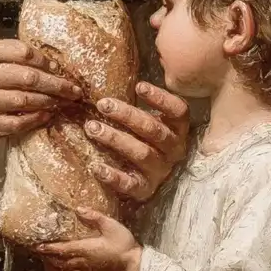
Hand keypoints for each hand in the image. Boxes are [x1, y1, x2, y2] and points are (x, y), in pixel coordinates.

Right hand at [0, 39, 82, 175]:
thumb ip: (12, 57)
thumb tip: (53, 63)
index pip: (23, 52)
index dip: (46, 62)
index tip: (59, 70)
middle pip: (28, 77)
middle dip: (56, 85)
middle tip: (74, 90)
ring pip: (24, 100)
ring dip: (49, 102)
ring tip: (64, 103)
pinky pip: (17, 122)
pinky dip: (36, 119)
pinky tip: (47, 116)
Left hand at [38, 207, 142, 270]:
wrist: (134, 267)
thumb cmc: (123, 245)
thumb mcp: (111, 225)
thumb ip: (94, 217)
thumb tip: (78, 209)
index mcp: (83, 249)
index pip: (59, 249)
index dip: (47, 248)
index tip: (36, 246)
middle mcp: (80, 263)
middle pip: (58, 263)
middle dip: (46, 258)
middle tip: (39, 254)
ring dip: (54, 268)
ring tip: (47, 264)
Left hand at [79, 81, 189, 203]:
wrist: (143, 181)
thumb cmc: (142, 141)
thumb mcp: (146, 123)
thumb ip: (137, 108)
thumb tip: (111, 81)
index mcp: (177, 130)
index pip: (178, 111)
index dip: (161, 98)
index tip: (139, 86)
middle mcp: (173, 150)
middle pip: (154, 130)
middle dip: (127, 115)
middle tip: (102, 104)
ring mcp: (160, 171)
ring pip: (142, 153)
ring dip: (115, 139)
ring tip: (92, 128)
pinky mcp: (145, 190)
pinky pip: (130, 184)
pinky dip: (113, 176)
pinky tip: (96, 167)